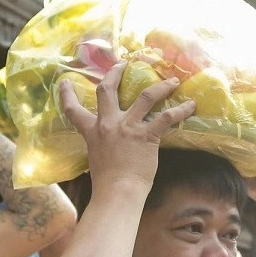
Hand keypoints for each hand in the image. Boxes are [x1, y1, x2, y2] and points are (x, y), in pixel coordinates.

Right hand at [60, 61, 193, 190]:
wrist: (118, 192)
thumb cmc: (107, 182)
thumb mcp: (96, 158)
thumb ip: (101, 145)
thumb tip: (108, 145)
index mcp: (92, 131)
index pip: (73, 110)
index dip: (67, 94)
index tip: (65, 82)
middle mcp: (108, 124)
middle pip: (107, 90)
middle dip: (115, 72)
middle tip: (123, 64)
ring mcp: (127, 127)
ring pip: (145, 96)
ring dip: (160, 86)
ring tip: (172, 81)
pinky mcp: (146, 135)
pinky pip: (167, 117)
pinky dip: (181, 110)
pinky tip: (191, 105)